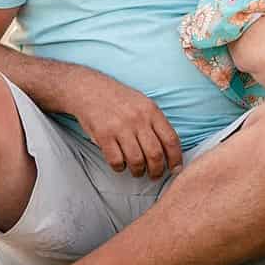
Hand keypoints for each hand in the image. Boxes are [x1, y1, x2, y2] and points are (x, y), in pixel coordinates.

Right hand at [62, 78, 181, 178]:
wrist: (89, 89)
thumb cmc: (119, 99)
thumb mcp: (143, 103)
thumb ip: (156, 123)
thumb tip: (170, 150)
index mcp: (151, 111)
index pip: (171, 140)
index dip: (175, 158)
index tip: (174, 169)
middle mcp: (138, 119)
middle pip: (155, 154)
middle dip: (157, 171)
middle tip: (154, 175)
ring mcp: (120, 127)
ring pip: (136, 160)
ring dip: (138, 171)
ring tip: (137, 171)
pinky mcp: (103, 135)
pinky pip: (116, 161)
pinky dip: (120, 168)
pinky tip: (120, 165)